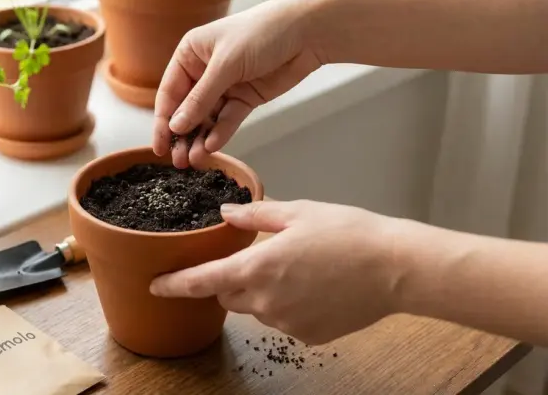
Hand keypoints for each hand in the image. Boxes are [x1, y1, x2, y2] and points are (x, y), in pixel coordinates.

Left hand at [149, 200, 404, 344]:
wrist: (395, 269)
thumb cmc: (348, 234)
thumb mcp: (298, 213)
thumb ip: (254, 216)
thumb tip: (226, 214)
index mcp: (257, 267)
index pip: (202, 281)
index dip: (174, 285)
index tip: (155, 286)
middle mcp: (266, 302)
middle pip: (228, 296)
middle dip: (232, 280)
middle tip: (258, 258)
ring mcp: (287, 323)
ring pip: (257, 309)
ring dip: (262, 293)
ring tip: (298, 269)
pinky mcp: (307, 336)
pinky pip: (283, 321)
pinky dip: (288, 306)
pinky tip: (314, 287)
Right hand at [152, 0, 324, 167]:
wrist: (306, 33)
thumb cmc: (261, 33)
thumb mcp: (225, 65)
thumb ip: (200, 99)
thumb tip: (176, 126)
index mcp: (190, 54)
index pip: (169, 92)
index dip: (164, 121)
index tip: (159, 146)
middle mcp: (204, 71)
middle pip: (186, 109)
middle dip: (181, 135)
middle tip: (178, 160)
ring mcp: (225, 86)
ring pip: (207, 118)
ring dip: (200, 139)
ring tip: (195, 160)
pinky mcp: (244, 98)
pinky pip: (228, 119)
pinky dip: (220, 133)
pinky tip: (212, 146)